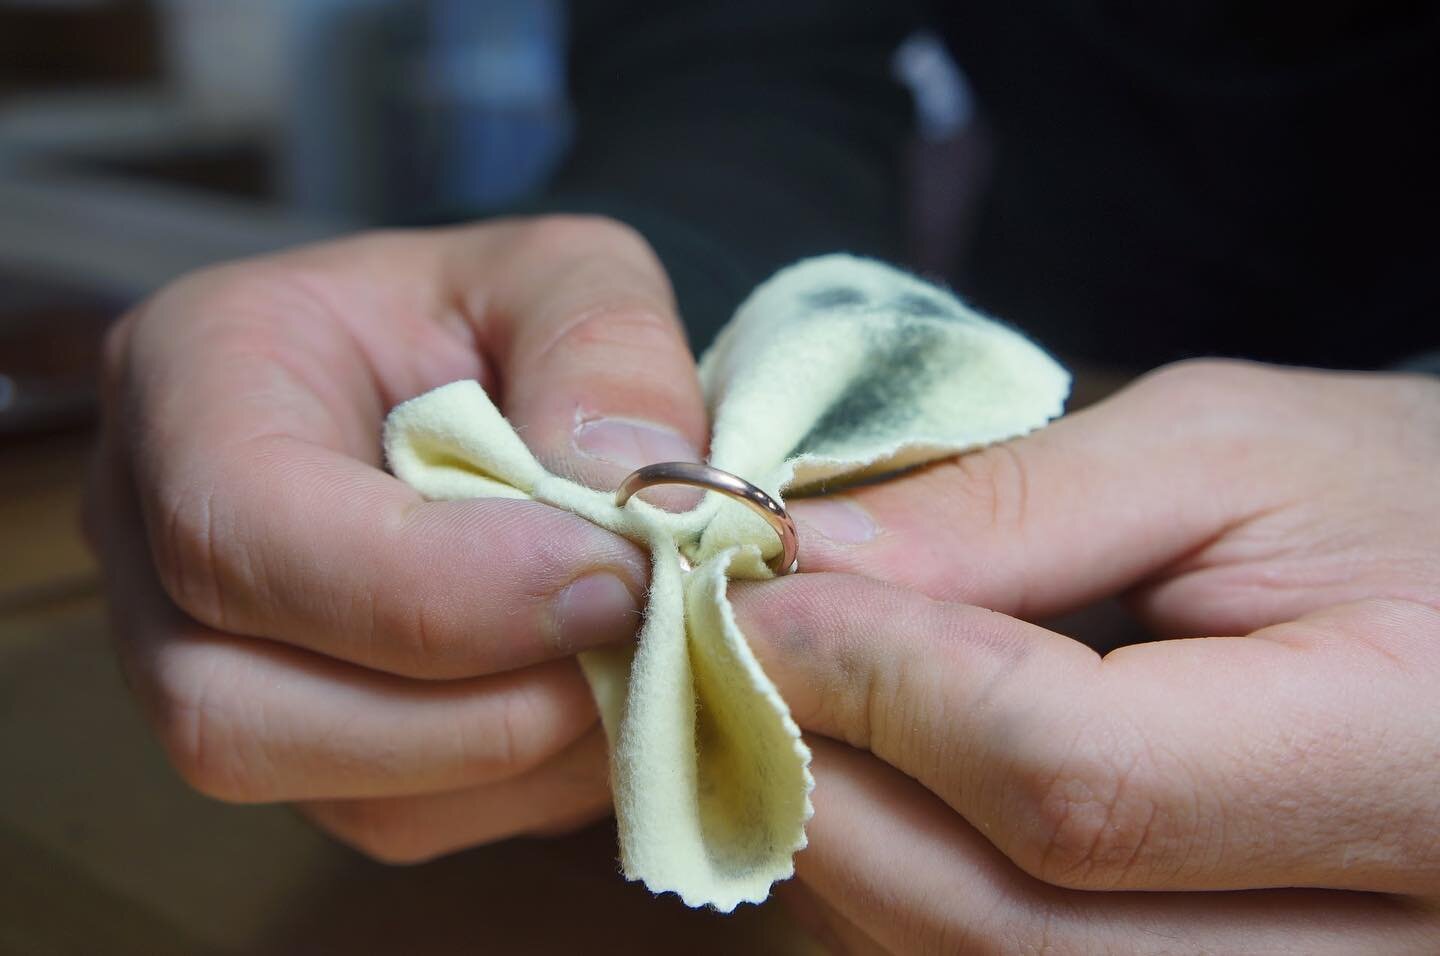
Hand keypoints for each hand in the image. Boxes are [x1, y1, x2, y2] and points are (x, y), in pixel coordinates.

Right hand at [86, 216, 708, 860]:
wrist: (485, 376)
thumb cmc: (503, 313)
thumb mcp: (570, 275)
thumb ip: (606, 355)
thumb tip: (633, 499)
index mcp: (195, 380)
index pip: (237, 532)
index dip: (432, 589)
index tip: (611, 576)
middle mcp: (162, 549)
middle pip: (239, 715)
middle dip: (478, 711)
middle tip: (650, 642)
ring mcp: (221, 667)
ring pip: (343, 798)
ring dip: (533, 760)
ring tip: (669, 669)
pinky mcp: (311, 746)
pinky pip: (413, 819)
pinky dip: (543, 782)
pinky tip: (629, 701)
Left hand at [735, 361, 1439, 952]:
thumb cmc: (1396, 502)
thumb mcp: (1228, 453)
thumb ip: (1014, 510)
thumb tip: (805, 569)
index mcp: (1414, 763)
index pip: (1072, 777)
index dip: (877, 684)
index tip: (750, 595)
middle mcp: (1376, 949)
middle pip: (1003, 923)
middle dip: (819, 779)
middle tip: (721, 655)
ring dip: (840, 844)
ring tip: (781, 707)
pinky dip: (900, 888)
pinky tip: (866, 784)